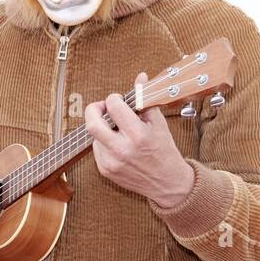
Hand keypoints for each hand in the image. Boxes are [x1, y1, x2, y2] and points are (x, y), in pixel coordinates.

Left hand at [84, 72, 194, 208]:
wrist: (167, 183)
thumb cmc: (164, 150)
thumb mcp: (159, 123)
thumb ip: (145, 100)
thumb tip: (141, 77)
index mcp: (139, 135)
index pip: (114, 107)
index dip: (114, 98)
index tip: (118, 99)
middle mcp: (123, 150)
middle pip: (92, 123)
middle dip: (93, 109)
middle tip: (100, 107)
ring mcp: (112, 162)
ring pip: (94, 135)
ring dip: (102, 127)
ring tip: (117, 129)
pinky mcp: (105, 170)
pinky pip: (97, 149)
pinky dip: (104, 142)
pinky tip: (118, 144)